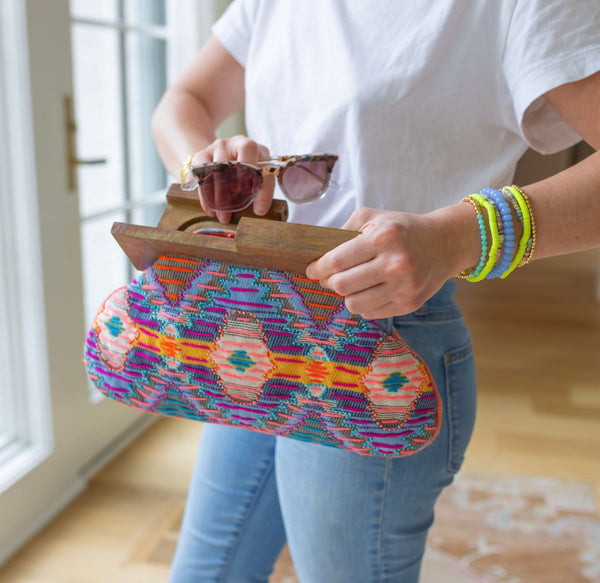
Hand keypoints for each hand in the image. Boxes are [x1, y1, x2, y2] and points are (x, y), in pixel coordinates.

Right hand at [189, 135, 274, 223]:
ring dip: (217, 197)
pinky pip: (200, 173)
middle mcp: (238, 143)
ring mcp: (219, 147)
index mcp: (256, 149)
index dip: (262, 191)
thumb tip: (259, 210)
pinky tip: (209, 208)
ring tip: (220, 215)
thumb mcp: (258, 175)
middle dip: (234, 194)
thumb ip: (260, 189)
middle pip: (236, 165)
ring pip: (216, 170)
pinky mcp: (202, 154)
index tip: (259, 210)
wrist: (222, 156)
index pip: (261, 168)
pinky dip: (203, 193)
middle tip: (233, 214)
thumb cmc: (246, 171)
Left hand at [306, 206, 477, 318]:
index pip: (337, 261)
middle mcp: (394, 264)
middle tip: (330, 277)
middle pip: (342, 285)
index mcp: (383, 238)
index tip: (311, 270)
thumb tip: (319, 253)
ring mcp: (404, 287)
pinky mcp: (409, 304)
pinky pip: (371, 312)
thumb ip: (345, 230)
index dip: (318, 268)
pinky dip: (364, 303)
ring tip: (351, 284)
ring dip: (346, 295)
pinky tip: (369, 291)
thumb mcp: (374, 217)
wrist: (445, 243)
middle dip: (329, 282)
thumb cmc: (403, 229)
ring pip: (354, 304)